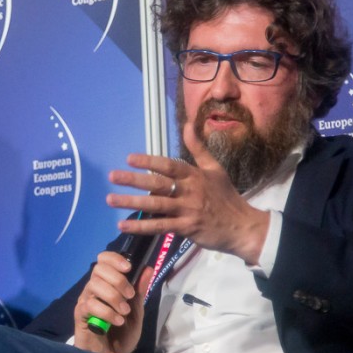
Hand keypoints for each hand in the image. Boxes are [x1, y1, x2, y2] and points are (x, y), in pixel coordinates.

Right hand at [73, 251, 152, 352]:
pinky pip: (90, 305)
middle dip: (118, 280)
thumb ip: (139, 291)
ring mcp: (85, 301)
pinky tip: (116, 321)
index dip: (114, 259)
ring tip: (124, 312)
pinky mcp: (80, 315)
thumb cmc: (121, 335)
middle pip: (99, 269)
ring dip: (114, 297)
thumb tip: (147, 268)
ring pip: (95, 285)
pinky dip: (107, 312)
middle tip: (129, 297)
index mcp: (106, 284)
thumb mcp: (136, 312)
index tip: (128, 268)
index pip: (103, 260)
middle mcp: (93, 289)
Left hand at [105, 122, 270, 263]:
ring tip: (111, 199)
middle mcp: (189, 191)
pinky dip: (141, 227)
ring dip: (131, 202)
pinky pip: (160, 226)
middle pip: (158, 184)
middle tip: (112, 176)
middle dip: (133, 180)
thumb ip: (198, 148)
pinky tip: (124, 225)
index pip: (169, 165)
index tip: (129, 159)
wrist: (242, 227)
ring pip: (155, 205)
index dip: (149, 161)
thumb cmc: (226, 197)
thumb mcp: (214, 169)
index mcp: (195, 175)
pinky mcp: (186, 228)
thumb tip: (187, 124)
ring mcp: (187, 210)